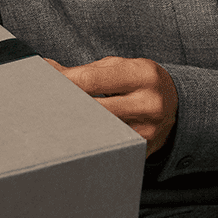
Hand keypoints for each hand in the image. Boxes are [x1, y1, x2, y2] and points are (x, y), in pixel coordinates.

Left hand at [45, 56, 177, 157]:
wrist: (176, 104)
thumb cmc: (139, 81)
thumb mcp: (118, 67)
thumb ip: (84, 71)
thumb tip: (46, 67)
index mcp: (142, 75)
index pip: (92, 80)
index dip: (63, 83)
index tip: (41, 84)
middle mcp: (149, 103)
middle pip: (94, 109)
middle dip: (66, 107)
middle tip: (42, 107)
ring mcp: (148, 130)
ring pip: (100, 132)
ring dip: (75, 128)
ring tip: (54, 124)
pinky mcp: (143, 150)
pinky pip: (110, 146)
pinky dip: (91, 141)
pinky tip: (76, 138)